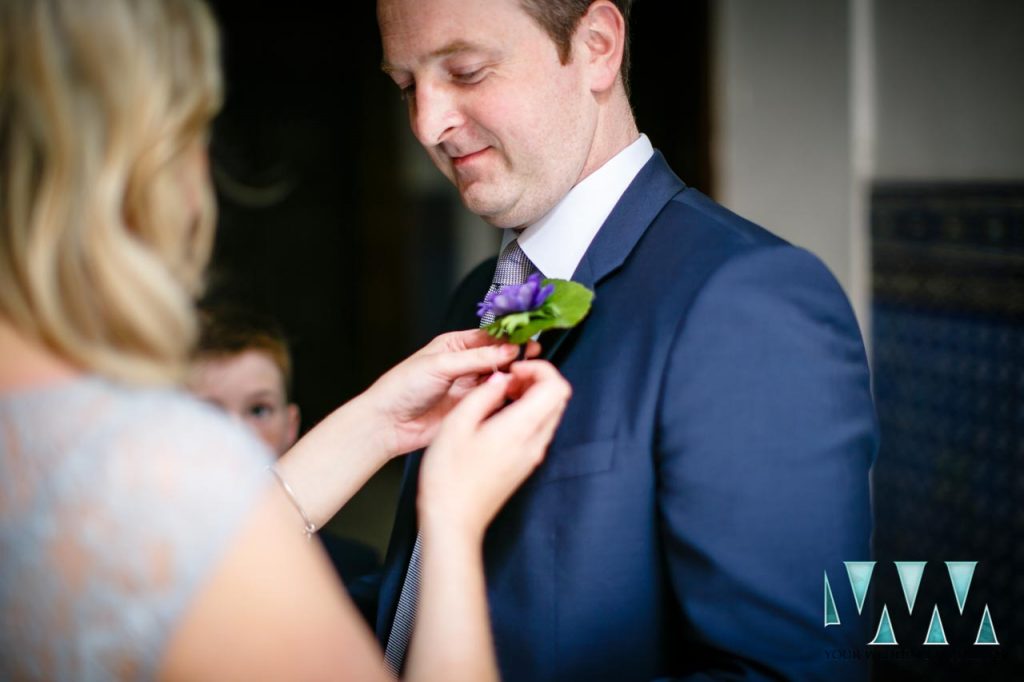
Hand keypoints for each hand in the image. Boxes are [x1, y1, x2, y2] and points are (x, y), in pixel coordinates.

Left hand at [361, 330, 539, 457]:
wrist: (389, 424)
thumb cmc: (402, 387)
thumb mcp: (440, 364)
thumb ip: (476, 358)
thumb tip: (507, 350)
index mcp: (455, 345)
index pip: (490, 337)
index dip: (509, 338)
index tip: (527, 340)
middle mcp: (465, 364)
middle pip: (499, 356)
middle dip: (516, 356)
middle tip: (532, 357)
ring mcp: (469, 386)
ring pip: (500, 377)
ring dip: (513, 376)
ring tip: (525, 375)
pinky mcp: (472, 407)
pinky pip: (495, 399)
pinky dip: (507, 396)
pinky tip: (514, 393)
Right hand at [417, 360, 570, 542]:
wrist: (454, 521)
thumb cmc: (449, 478)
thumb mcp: (456, 424)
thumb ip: (483, 395)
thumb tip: (501, 378)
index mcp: (521, 429)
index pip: (557, 387)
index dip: (540, 369)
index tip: (514, 369)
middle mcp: (535, 443)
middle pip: (558, 398)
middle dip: (537, 379)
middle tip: (507, 379)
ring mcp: (533, 455)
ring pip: (550, 413)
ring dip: (531, 396)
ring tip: (500, 395)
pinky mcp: (525, 464)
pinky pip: (538, 429)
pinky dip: (526, 413)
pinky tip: (498, 415)